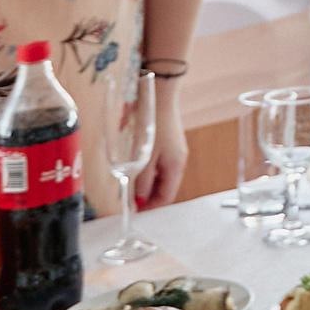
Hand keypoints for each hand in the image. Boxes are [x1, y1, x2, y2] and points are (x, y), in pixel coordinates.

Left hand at [133, 77, 189, 208]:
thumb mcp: (144, 157)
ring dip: (148, 184)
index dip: (151, 207)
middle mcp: (178, 162)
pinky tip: (138, 168)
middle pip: (165, 188)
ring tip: (131, 184)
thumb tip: (139, 201)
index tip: (136, 212)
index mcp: (175, 167)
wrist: (160, 97)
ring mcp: (176, 152)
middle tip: (130, 200)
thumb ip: (142, 181)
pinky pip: (161, 166)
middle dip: (149, 197)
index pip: (166, 197)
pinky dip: (150, 172)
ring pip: (162, 177)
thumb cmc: (152, 126)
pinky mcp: (170, 144)